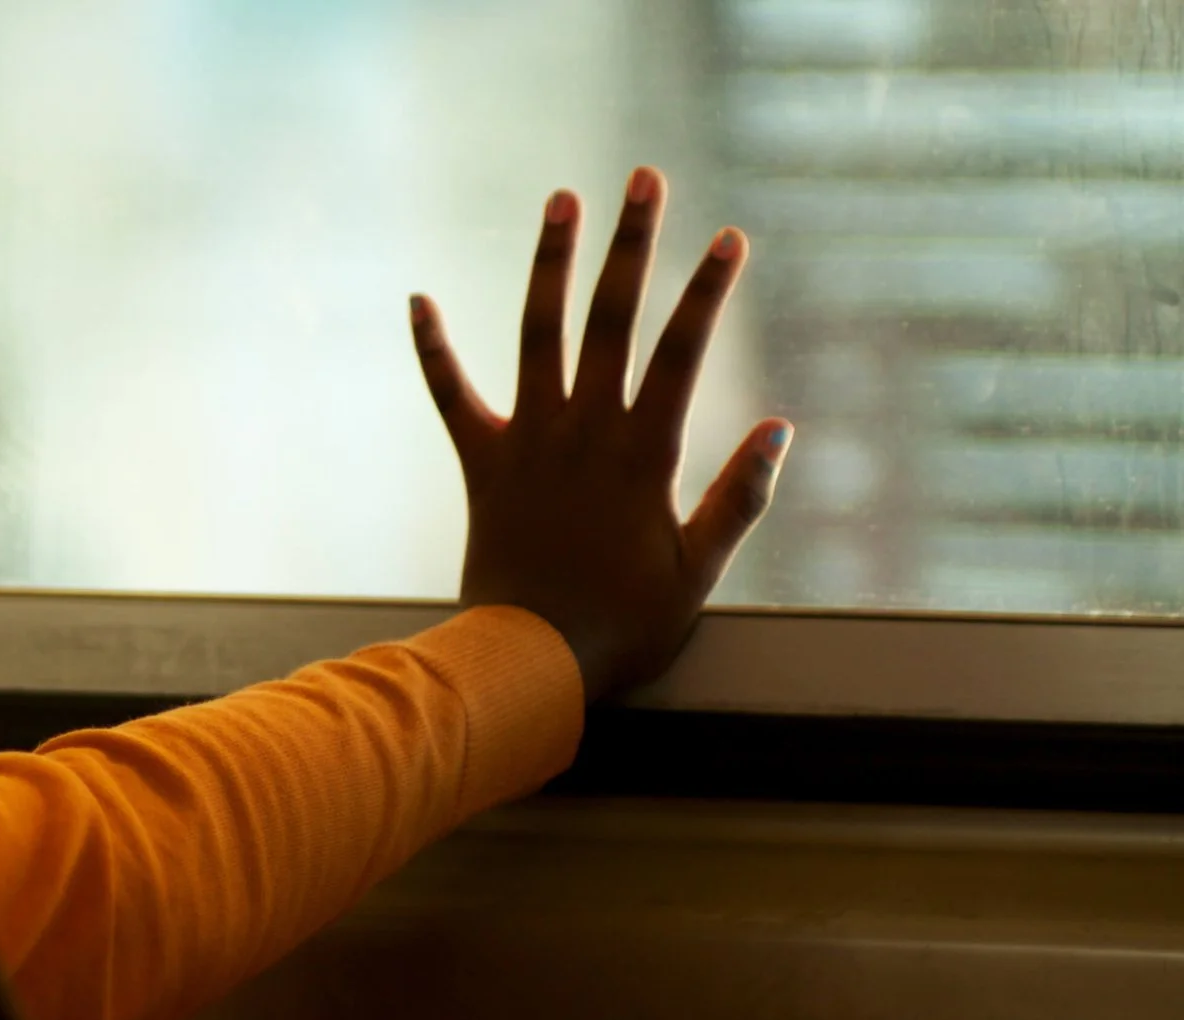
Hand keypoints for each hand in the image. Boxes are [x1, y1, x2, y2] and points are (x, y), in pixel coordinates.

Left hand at [411, 167, 792, 700]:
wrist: (528, 663)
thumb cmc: (623, 626)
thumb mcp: (698, 569)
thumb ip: (738, 497)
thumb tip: (780, 429)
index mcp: (641, 454)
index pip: (681, 352)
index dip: (706, 292)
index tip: (728, 237)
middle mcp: (582, 432)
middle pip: (610, 320)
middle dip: (632, 245)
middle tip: (646, 178)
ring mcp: (527, 442)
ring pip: (538, 334)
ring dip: (549, 263)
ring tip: (562, 200)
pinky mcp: (481, 463)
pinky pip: (450, 395)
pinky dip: (433, 348)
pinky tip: (418, 297)